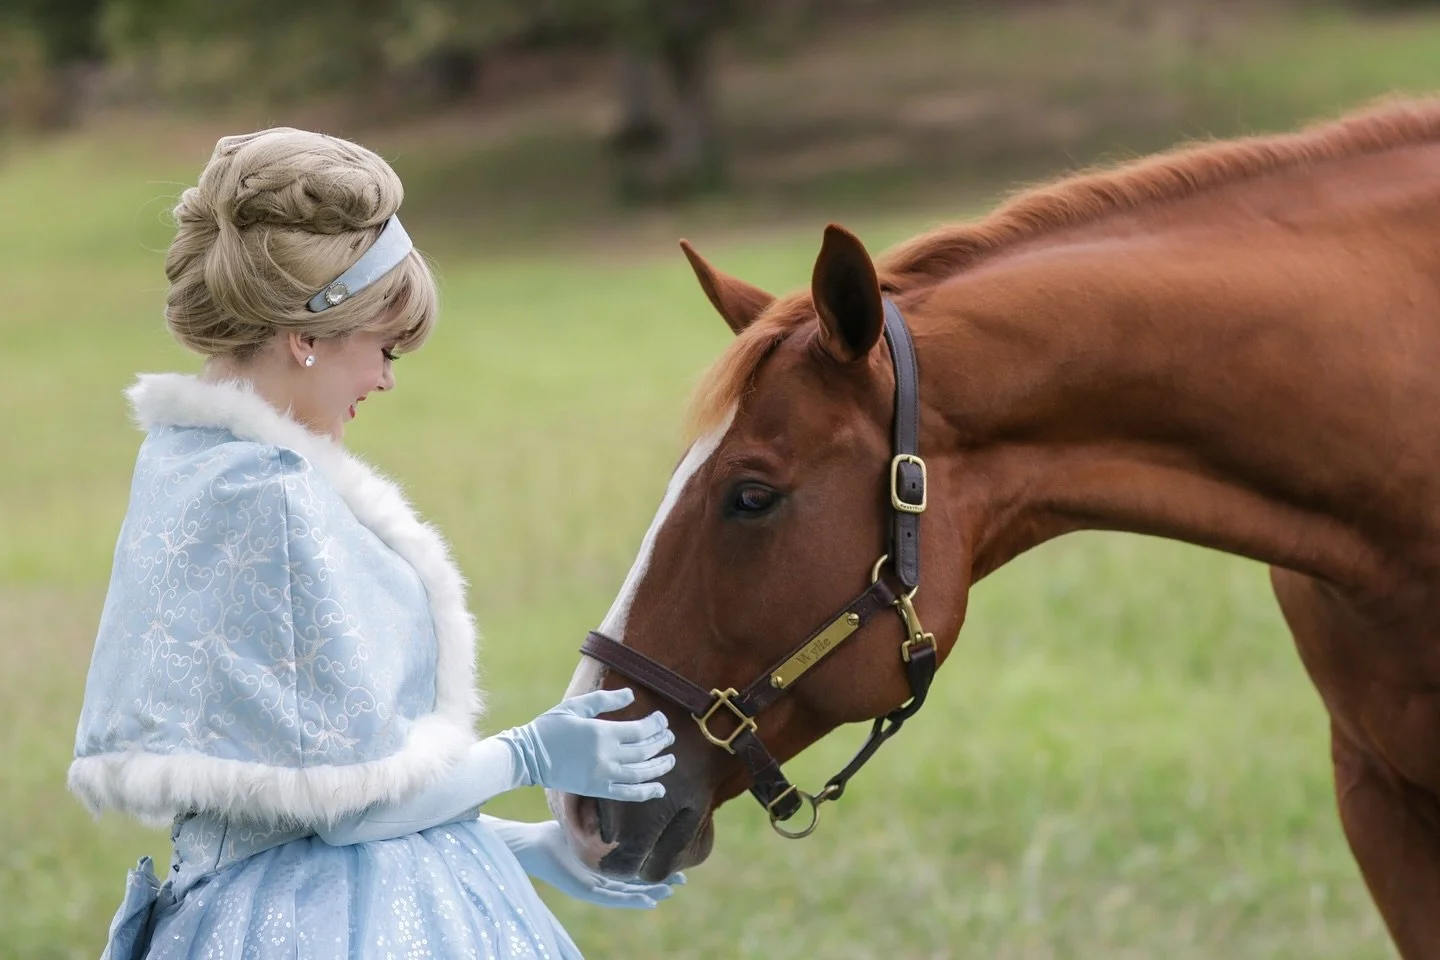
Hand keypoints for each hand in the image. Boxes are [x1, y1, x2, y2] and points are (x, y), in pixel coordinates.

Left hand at [484, 817, 684, 908]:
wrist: (531, 844)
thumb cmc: (554, 832)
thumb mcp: (586, 824)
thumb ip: (603, 819)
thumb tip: (624, 794)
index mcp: (599, 866)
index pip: (631, 870)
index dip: (652, 868)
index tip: (674, 864)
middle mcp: (598, 880)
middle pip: (634, 885)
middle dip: (658, 882)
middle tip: (682, 881)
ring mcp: (592, 888)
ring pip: (627, 895)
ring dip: (650, 894)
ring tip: (671, 891)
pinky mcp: (584, 892)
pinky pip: (613, 899)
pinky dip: (632, 900)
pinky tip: (649, 900)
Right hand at [500, 687, 674, 800]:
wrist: (529, 756)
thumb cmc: (551, 727)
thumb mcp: (576, 706)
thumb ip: (605, 700)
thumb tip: (630, 695)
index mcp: (603, 733)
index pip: (640, 730)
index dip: (655, 725)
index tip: (662, 720)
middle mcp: (607, 756)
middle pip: (644, 751)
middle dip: (660, 743)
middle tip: (670, 738)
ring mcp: (603, 775)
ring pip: (640, 773)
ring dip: (659, 767)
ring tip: (671, 760)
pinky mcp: (598, 790)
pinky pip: (628, 794)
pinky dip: (646, 792)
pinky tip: (659, 789)